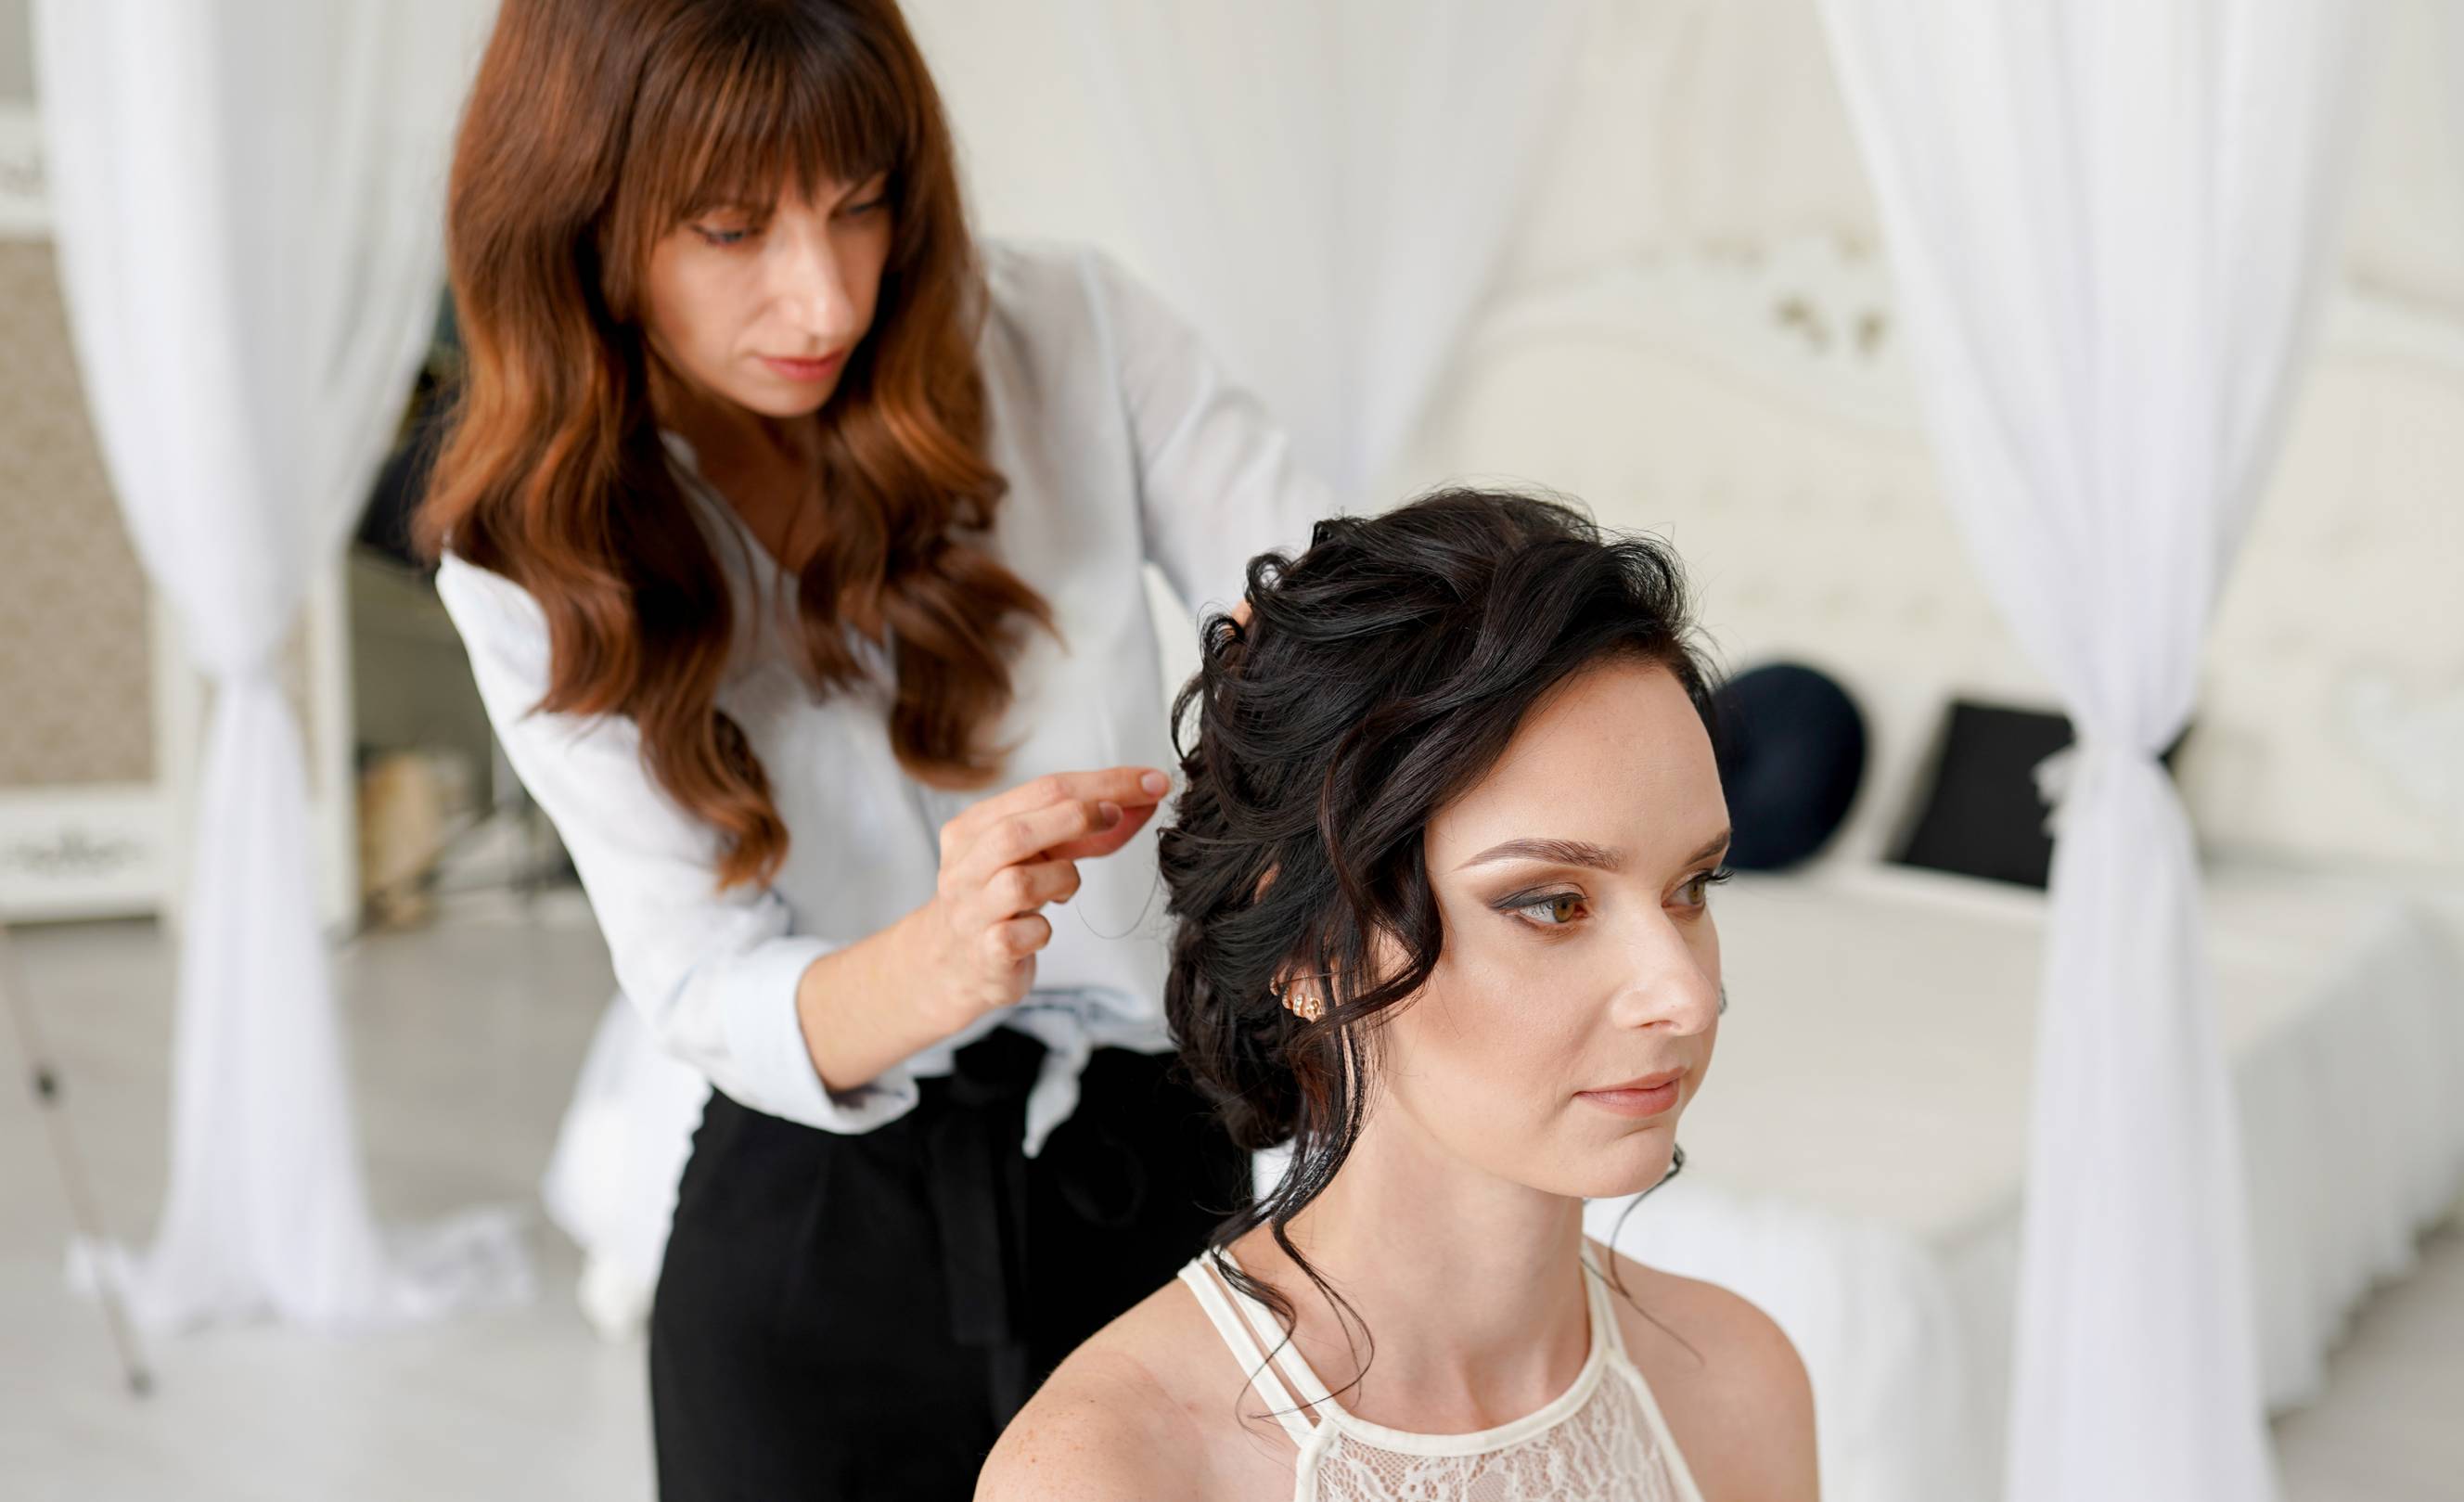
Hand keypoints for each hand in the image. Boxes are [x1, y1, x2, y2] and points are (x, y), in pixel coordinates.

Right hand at [907, 766, 1170, 1032]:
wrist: (950, 963)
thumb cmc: (1001, 898)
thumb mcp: (1038, 855)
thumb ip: (1085, 830)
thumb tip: (1144, 799)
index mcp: (974, 827)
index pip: (1043, 790)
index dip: (1103, 783)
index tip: (1151, 782)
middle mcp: (965, 865)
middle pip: (1018, 831)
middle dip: (1078, 817)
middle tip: (1118, 815)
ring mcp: (970, 910)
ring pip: (1020, 882)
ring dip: (1061, 880)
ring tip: (1063, 890)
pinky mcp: (985, 953)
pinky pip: (1023, 934)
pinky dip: (1043, 930)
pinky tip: (1040, 931)